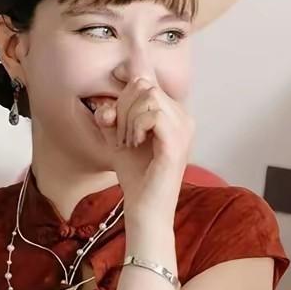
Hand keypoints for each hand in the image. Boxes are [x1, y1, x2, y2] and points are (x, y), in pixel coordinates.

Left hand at [92, 76, 193, 222]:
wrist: (145, 208)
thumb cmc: (136, 176)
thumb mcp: (118, 139)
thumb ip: (112, 118)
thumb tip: (106, 103)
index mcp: (174, 114)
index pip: (148, 81)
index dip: (128, 81)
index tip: (120, 88)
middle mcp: (184, 118)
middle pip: (145, 86)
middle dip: (124, 107)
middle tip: (122, 135)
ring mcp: (184, 129)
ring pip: (149, 96)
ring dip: (128, 118)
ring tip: (128, 141)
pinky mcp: (177, 142)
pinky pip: (152, 114)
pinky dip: (135, 126)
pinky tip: (133, 143)